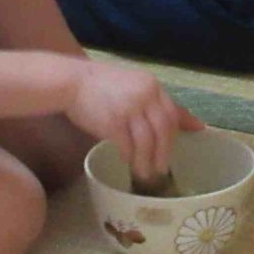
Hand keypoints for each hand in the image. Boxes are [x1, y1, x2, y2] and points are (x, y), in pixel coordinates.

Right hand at [66, 61, 200, 184]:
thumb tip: (183, 119)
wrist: (71, 80)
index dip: (177, 133)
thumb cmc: (100, 84)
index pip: (172, 112)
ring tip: (145, 173)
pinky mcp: (113, 122)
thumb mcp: (132, 84)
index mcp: (151, 85)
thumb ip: (152, 100)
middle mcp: (144, 95)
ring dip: (147, 161)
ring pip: (147, 141)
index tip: (177, 149)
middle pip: (164, 129)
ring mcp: (129, 108)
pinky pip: (127, 145)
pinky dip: (129, 156)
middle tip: (161, 169)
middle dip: (164, 152)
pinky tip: (127, 161)